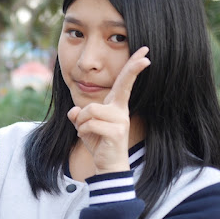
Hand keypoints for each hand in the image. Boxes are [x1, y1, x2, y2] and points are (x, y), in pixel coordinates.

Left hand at [67, 46, 149, 173]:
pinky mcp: (116, 132)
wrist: (107, 165)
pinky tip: (87, 138)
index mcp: (116, 106)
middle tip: (135, 70)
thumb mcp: (84, 126)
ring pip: (89, 110)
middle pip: (116, 90)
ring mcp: (120, 121)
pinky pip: (89, 124)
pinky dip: (82, 131)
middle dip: (122, 79)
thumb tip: (73, 111)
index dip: (133, 68)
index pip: (124, 83)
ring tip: (86, 132)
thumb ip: (78, 116)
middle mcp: (121, 111)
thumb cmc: (98, 142)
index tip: (145, 53)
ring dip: (80, 123)